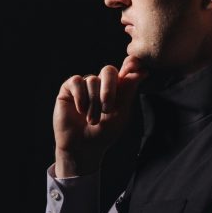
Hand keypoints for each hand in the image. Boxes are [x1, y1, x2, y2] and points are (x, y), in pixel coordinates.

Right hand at [52, 56, 145, 176]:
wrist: (83, 147)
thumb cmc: (104, 132)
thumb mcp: (120, 113)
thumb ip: (128, 92)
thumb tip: (142, 71)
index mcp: (117, 88)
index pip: (124, 69)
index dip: (130, 65)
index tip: (136, 68)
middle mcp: (101, 83)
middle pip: (108, 70)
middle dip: (109, 89)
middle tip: (107, 109)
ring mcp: (85, 85)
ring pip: (92, 80)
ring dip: (93, 103)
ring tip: (91, 120)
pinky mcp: (69, 89)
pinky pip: (76, 82)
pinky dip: (80, 97)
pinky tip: (80, 110)